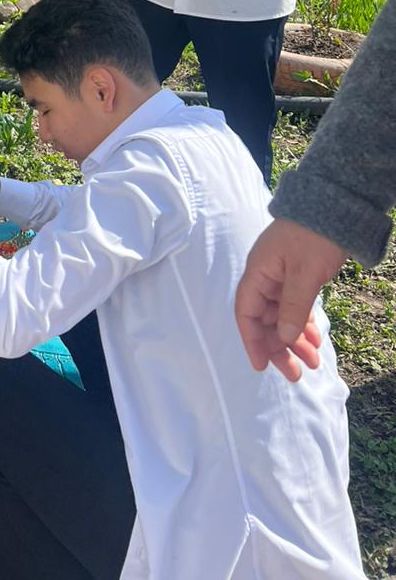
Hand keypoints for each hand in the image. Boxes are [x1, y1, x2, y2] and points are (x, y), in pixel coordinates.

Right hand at [234, 218, 345, 381]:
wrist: (334, 207)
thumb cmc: (314, 237)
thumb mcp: (305, 274)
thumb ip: (293, 307)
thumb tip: (283, 337)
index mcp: (259, 272)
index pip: (246, 312)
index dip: (252, 340)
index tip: (262, 366)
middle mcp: (266, 276)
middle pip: (264, 319)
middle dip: (278, 347)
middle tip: (295, 374)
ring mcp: (282, 276)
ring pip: (282, 316)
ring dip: (295, 339)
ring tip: (313, 363)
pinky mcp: (298, 276)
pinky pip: (296, 306)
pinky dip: (304, 324)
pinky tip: (315, 339)